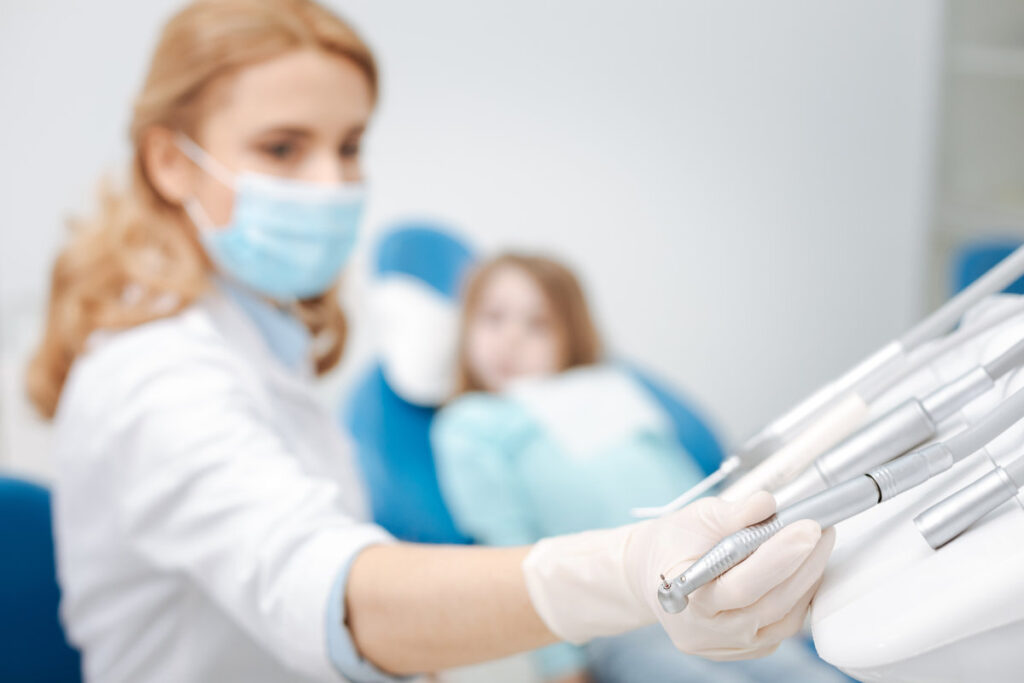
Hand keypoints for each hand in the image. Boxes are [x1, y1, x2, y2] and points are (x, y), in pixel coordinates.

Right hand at [624, 492, 834, 659]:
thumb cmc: (671, 545)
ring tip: (818, 546)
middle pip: (769, 604)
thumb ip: (732, 513)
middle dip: (804, 564)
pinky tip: (804, 571)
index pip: (742, 585)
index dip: (779, 558)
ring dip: (808, 581)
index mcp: (686, 596)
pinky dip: (799, 600)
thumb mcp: (694, 517)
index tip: (807, 528)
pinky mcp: (742, 650)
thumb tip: (769, 504)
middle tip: (822, 530)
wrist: (649, 575)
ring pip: (782, 621)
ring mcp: (725, 646)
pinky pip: (782, 629)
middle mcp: (705, 631)